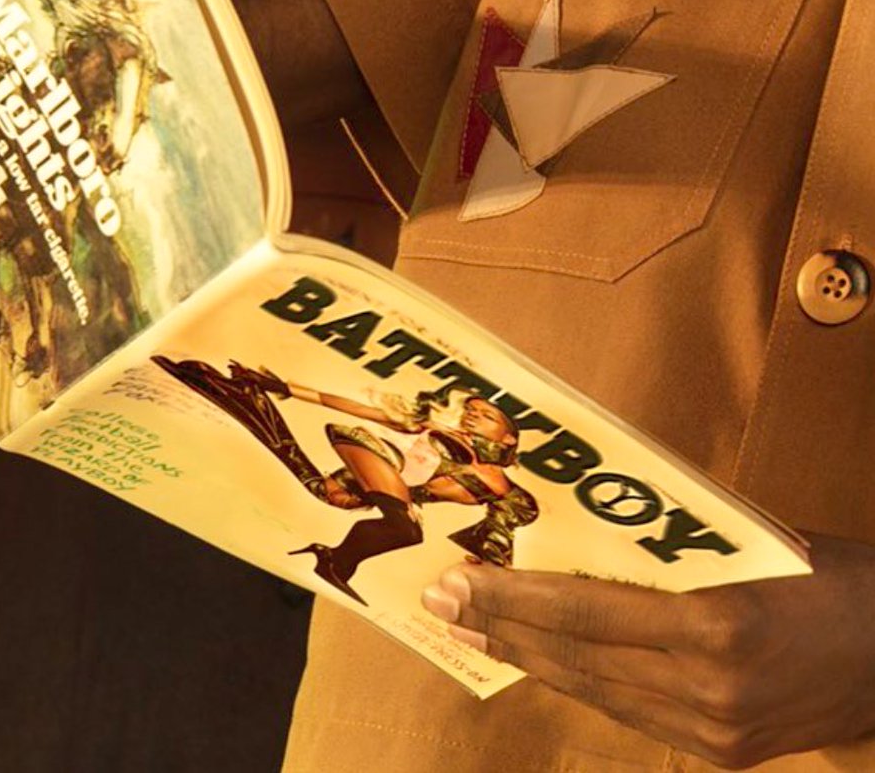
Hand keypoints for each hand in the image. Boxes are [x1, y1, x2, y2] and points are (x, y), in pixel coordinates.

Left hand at [421, 534, 874, 767]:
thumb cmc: (837, 582)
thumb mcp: (757, 545)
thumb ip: (675, 547)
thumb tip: (589, 526)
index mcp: (718, 627)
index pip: (586, 611)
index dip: (513, 598)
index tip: (456, 582)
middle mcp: (708, 689)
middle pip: (576, 655)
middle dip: (499, 626)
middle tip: (439, 600)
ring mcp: (713, 732)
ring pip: (593, 690)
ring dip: (527, 655)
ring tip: (472, 627)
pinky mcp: (721, 756)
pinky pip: (626, 711)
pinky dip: (577, 681)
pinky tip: (539, 658)